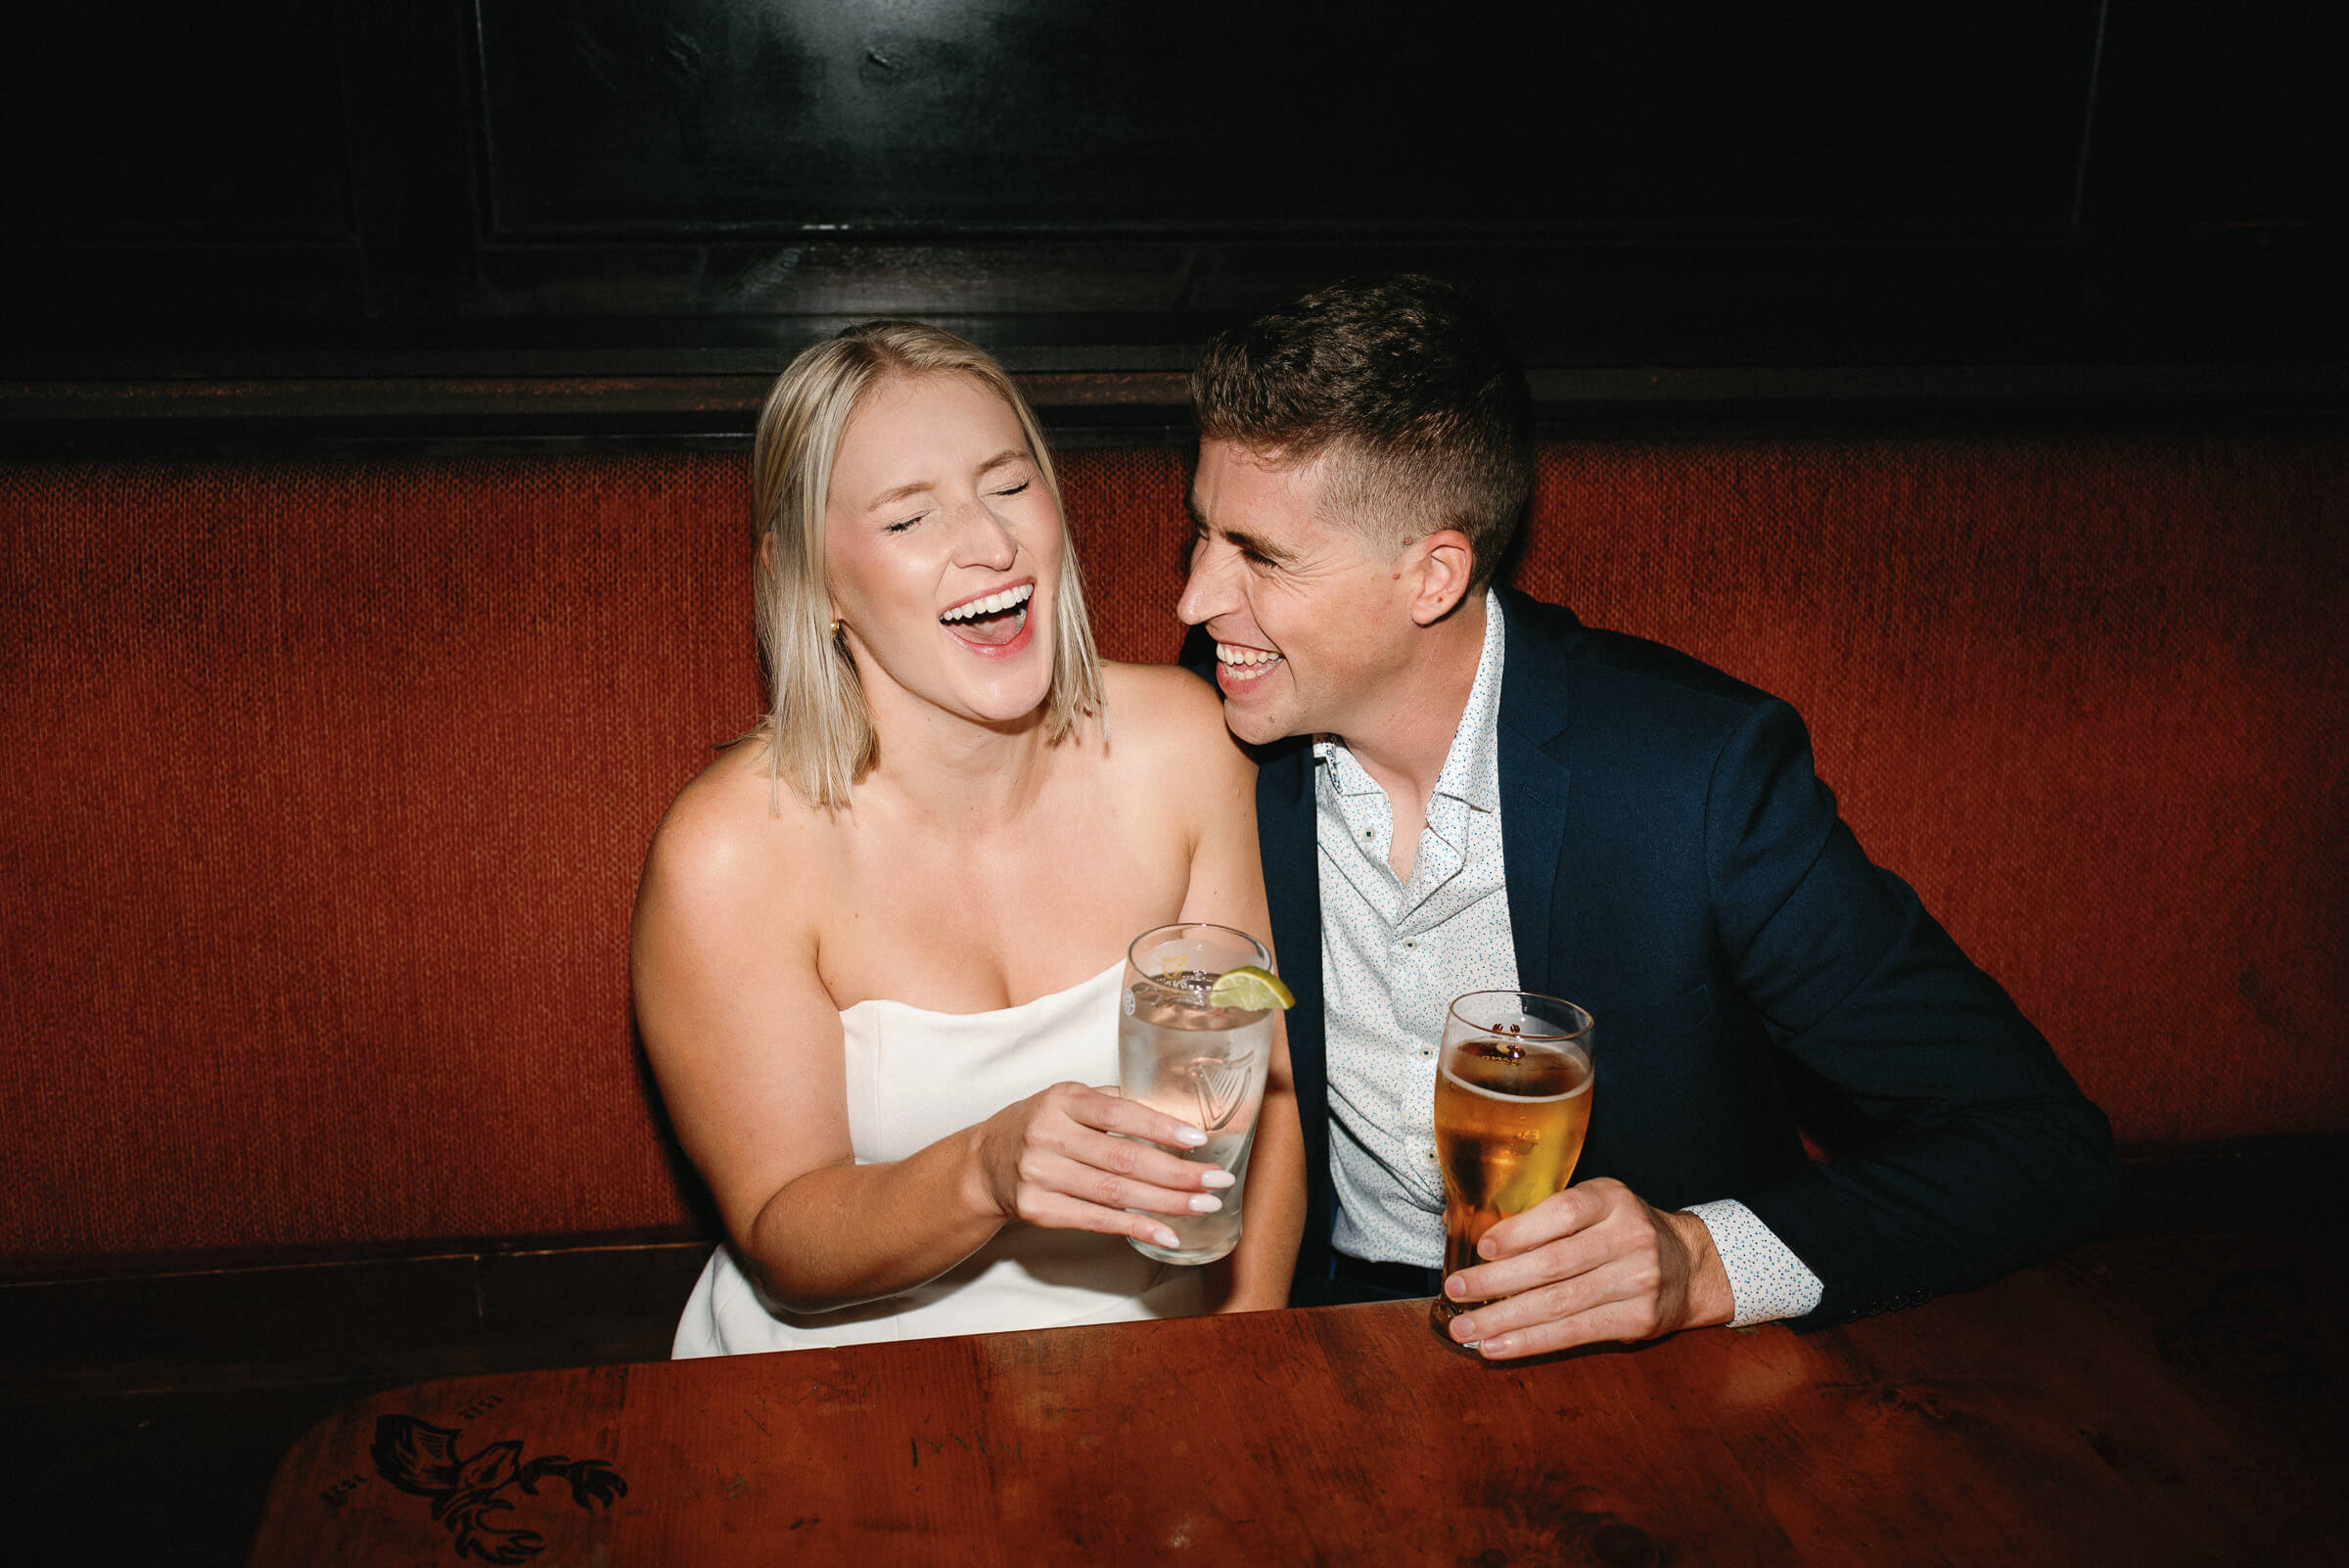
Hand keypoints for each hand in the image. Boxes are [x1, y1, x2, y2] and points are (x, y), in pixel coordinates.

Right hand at [970, 1082, 1232, 1250]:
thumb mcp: (1068, 1100)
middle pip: (1123, 1158)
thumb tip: (1175, 1116)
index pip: (1118, 1112)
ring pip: (1115, 1193)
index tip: (1198, 1140)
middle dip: (1177, 1173)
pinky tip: (1167, 1233)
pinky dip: (1136, 1228)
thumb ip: (1113, 1104)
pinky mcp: (1038, 1210)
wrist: (983, 1163)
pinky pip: (1096, 1221)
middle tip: (1217, 1181)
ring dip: (1166, 1203)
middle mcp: (1049, 1135)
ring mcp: (1041, 1174)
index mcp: (1062, 1099)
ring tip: (1204, 1206)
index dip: (1160, 1127)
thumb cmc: (1038, 1125)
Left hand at [1439, 1178, 1734, 1358]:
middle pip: (1553, 1265)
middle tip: (1455, 1290)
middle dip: (1495, 1282)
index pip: (1562, 1213)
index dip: (1520, 1232)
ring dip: (1504, 1320)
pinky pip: (1574, 1334)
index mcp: (1611, 1199)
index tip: (1482, 1248)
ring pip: (1558, 1305)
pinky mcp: (1638, 1319)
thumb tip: (1470, 1234)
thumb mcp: (1595, 1205)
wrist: (1688, 1265)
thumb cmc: (1620, 1230)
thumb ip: (1546, 1217)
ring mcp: (1637, 1281)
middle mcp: (1628, 1237)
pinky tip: (1497, 1347)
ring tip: (1464, 1329)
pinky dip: (1530, 1342)